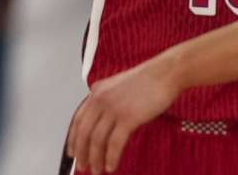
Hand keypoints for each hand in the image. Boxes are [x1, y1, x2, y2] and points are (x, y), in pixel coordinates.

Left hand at [67, 56, 181, 173]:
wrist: (165, 73)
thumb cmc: (148, 79)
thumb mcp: (119, 86)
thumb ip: (107, 99)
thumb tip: (103, 120)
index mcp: (97, 92)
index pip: (78, 119)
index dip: (73, 139)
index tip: (72, 152)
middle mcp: (101, 99)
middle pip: (84, 132)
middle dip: (82, 152)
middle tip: (82, 166)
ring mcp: (113, 108)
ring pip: (97, 140)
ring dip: (96, 158)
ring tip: (97, 170)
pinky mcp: (128, 117)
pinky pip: (115, 143)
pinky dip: (111, 157)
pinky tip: (111, 166)